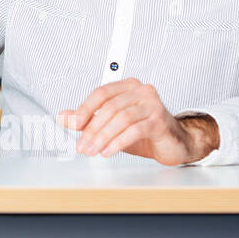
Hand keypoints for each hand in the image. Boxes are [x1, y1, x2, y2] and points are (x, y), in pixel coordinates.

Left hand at [57, 77, 217, 164]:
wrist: (174, 142)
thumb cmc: (144, 130)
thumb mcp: (111, 124)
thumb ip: (88, 119)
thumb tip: (64, 117)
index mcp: (128, 86)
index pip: (101, 94)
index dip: (85, 109)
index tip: (73, 125)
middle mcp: (141, 91)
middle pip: (110, 107)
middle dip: (92, 129)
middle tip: (82, 145)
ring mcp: (152, 104)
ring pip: (121, 119)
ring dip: (103, 137)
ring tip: (93, 151)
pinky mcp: (159, 120)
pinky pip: (134, 130)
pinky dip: (117, 142)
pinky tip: (108, 151)